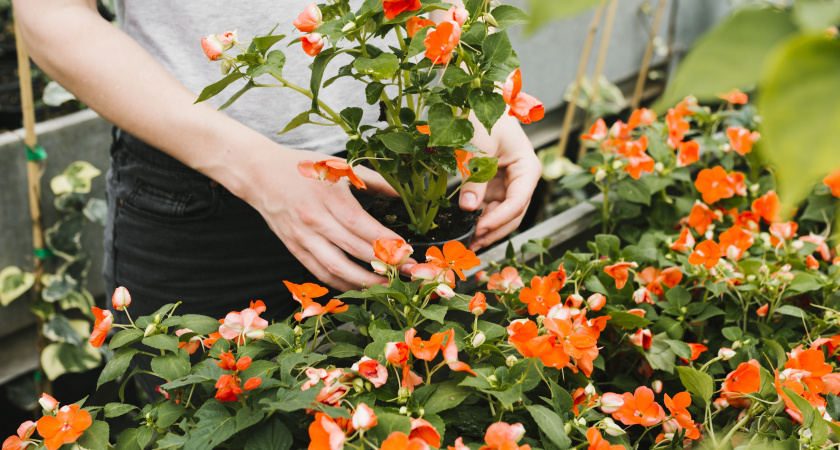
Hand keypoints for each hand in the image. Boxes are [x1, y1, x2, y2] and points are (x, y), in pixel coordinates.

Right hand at [245, 148, 408, 290]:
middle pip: (353, 249)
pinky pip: (320, 272)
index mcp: (329, 196)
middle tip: (407, 273)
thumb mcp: (339, 166)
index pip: (362, 226)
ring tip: (388, 286)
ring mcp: (303, 237)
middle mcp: (315, 219)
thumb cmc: (303, 168)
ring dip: (364, 281)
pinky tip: (359, 287)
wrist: (259, 174)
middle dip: (384, 264)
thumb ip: (372, 180)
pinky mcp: (294, 248)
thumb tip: (399, 193)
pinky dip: (341, 283)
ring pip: (337, 267)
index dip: (386, 242)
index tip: (408, 252)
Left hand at [459, 115, 540, 250]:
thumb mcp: (479, 145)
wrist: (481, 103)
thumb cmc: (485, 116)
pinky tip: (466, 231)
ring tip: (467, 243)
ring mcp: (508, 186)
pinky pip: (489, 210)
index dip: (498, 219)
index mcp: (527, 168)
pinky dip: (479, 221)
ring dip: (486, 231)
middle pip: (513, 216)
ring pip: (502, 217)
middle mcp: (522, 181)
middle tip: (471, 244)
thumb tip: (468, 207)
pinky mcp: (494, 188)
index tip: (478, 229)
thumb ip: (474, 177)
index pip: (516, 202)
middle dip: (494, 231)